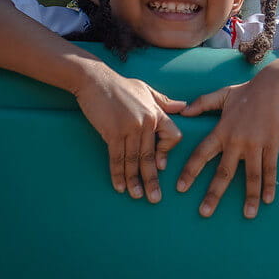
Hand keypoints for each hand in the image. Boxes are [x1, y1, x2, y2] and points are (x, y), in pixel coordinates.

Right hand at [74, 65, 185, 202]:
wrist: (95, 80)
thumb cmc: (121, 85)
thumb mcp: (147, 90)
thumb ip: (164, 102)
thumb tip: (184, 106)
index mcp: (157, 113)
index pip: (172, 136)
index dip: (167, 152)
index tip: (161, 165)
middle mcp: (146, 122)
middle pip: (151, 155)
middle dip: (152, 179)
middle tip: (155, 198)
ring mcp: (129, 128)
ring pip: (134, 160)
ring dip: (134, 181)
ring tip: (137, 196)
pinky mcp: (112, 132)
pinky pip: (116, 157)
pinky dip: (117, 173)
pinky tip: (119, 186)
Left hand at [176, 70, 278, 218]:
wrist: (275, 85)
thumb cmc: (249, 90)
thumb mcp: (223, 94)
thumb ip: (202, 103)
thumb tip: (183, 111)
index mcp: (222, 130)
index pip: (202, 154)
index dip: (190, 172)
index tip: (180, 188)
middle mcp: (236, 140)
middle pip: (223, 172)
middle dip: (213, 194)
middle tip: (205, 213)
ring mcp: (255, 144)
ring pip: (250, 175)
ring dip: (248, 196)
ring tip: (247, 215)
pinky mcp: (272, 144)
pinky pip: (270, 169)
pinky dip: (269, 185)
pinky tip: (267, 200)